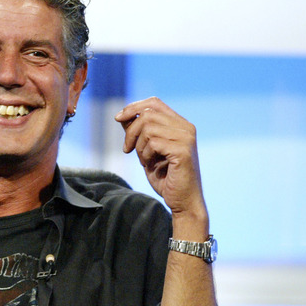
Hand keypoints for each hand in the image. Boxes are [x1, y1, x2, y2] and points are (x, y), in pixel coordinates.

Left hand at [115, 97, 206, 220]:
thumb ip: (139, 133)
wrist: (182, 202)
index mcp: (180, 124)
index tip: (118, 118)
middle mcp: (186, 128)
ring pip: (148, 128)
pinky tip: (150, 165)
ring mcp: (186, 138)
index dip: (133, 107)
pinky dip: (145, 155)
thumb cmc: (165, 178)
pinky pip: (153, 143)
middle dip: (131, 131)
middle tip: (128, 149)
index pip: (154, 103)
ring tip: (145, 160)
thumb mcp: (147, 151)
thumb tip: (123, 116)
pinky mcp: (183, 151)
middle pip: (147, 114)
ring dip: (139, 146)